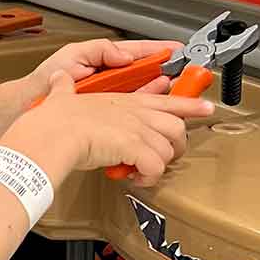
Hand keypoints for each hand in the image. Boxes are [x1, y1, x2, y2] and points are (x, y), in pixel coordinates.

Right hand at [5, 70, 213, 187]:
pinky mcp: (134, 148)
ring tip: (144, 173)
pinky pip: (156, 167)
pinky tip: (137, 180)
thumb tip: (59, 79)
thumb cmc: (55, 119)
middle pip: (176, 127)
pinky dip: (149, 178)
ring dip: (159, 166)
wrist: (52, 133)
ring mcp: (137, 130)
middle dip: (175, 147)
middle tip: (164, 159)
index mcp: (124, 101)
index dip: (190, 105)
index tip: (206, 108)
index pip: (166, 99)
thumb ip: (64, 87)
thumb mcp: (62, 94)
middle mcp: (136, 114)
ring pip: (169, 149)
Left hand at [13, 38, 177, 108]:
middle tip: (188, 78)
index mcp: (106, 60)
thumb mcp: (71, 55)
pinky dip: (145, 118)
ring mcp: (111, 99)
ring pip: (144, 98)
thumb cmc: (45, 82)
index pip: (139, 52)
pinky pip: (132, 117)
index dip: (160, 50)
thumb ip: (99, 50)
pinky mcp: (107, 119)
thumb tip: (124, 55)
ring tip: (178, 94)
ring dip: (161, 97)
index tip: (178, 50)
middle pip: (147, 76)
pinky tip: (155, 117)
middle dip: (169, 76)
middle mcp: (112, 80)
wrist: (30, 108)